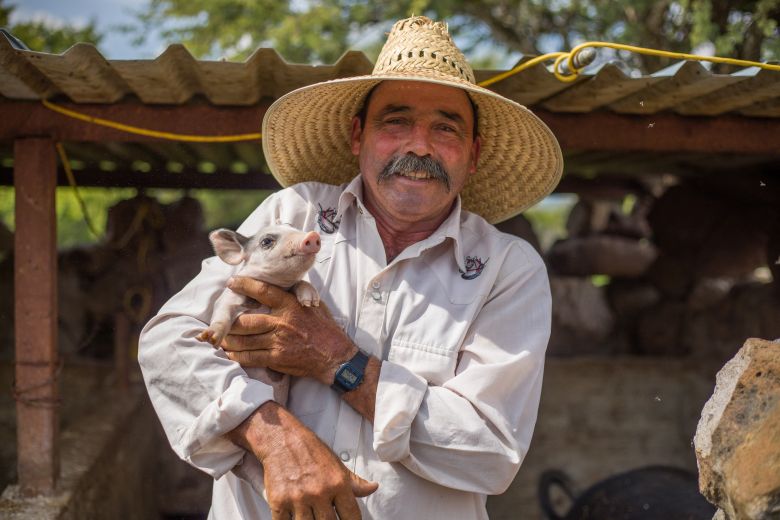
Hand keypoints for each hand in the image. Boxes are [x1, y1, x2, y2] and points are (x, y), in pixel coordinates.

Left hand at [221, 277, 356, 384]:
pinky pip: (251, 357)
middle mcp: (282, 322)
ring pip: (245, 340)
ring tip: (220, 339)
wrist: (335, 356)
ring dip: (229, 340)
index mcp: (290, 305)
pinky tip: (231, 354)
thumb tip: (285, 284)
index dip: (245, 286)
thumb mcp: (314, 305)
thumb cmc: (325, 329)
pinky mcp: (277, 358)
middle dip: (230, 321)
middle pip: (247, 320)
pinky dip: (238, 356)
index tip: (232, 283)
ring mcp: (278, 342)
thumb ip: (297, 295)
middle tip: (219, 320)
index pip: (263, 291)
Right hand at [228, 402, 377, 518]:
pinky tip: (293, 515)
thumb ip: (355, 481)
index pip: (352, 516)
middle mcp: (319, 492)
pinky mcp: (278, 501)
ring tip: (311, 514)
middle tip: (326, 517)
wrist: (282, 438)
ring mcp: (298, 498)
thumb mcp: (337, 465)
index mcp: (337, 483)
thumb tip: (373, 488)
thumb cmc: (311, 451)